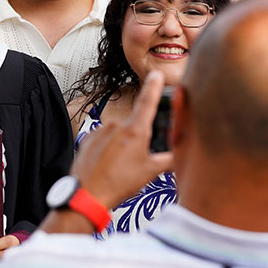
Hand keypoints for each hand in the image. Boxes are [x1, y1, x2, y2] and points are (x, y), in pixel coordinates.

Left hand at [72, 71, 172, 207]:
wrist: (88, 193)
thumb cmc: (119, 183)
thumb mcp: (151, 172)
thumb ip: (168, 160)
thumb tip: (179, 156)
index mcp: (135, 130)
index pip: (148, 102)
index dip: (154, 87)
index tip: (157, 74)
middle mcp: (116, 125)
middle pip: (134, 127)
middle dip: (138, 141)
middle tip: (135, 163)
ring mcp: (100, 131)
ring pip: (118, 136)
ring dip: (121, 147)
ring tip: (119, 168)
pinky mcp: (88, 138)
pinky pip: (103, 140)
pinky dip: (107, 150)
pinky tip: (107, 165)